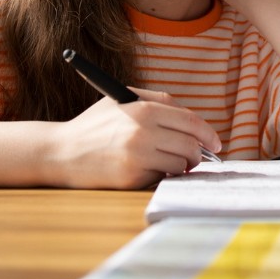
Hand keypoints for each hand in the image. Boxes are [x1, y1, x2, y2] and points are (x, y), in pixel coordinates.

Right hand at [47, 91, 222, 188]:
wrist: (62, 153)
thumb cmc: (95, 125)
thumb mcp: (123, 100)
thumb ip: (157, 101)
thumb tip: (191, 118)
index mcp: (144, 109)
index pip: (191, 121)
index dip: (209, 134)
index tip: (217, 143)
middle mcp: (143, 132)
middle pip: (191, 145)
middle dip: (198, 153)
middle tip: (196, 157)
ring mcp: (138, 156)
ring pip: (181, 164)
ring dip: (183, 166)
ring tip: (174, 164)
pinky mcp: (132, 178)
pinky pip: (163, 178)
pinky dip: (164, 176)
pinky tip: (154, 170)